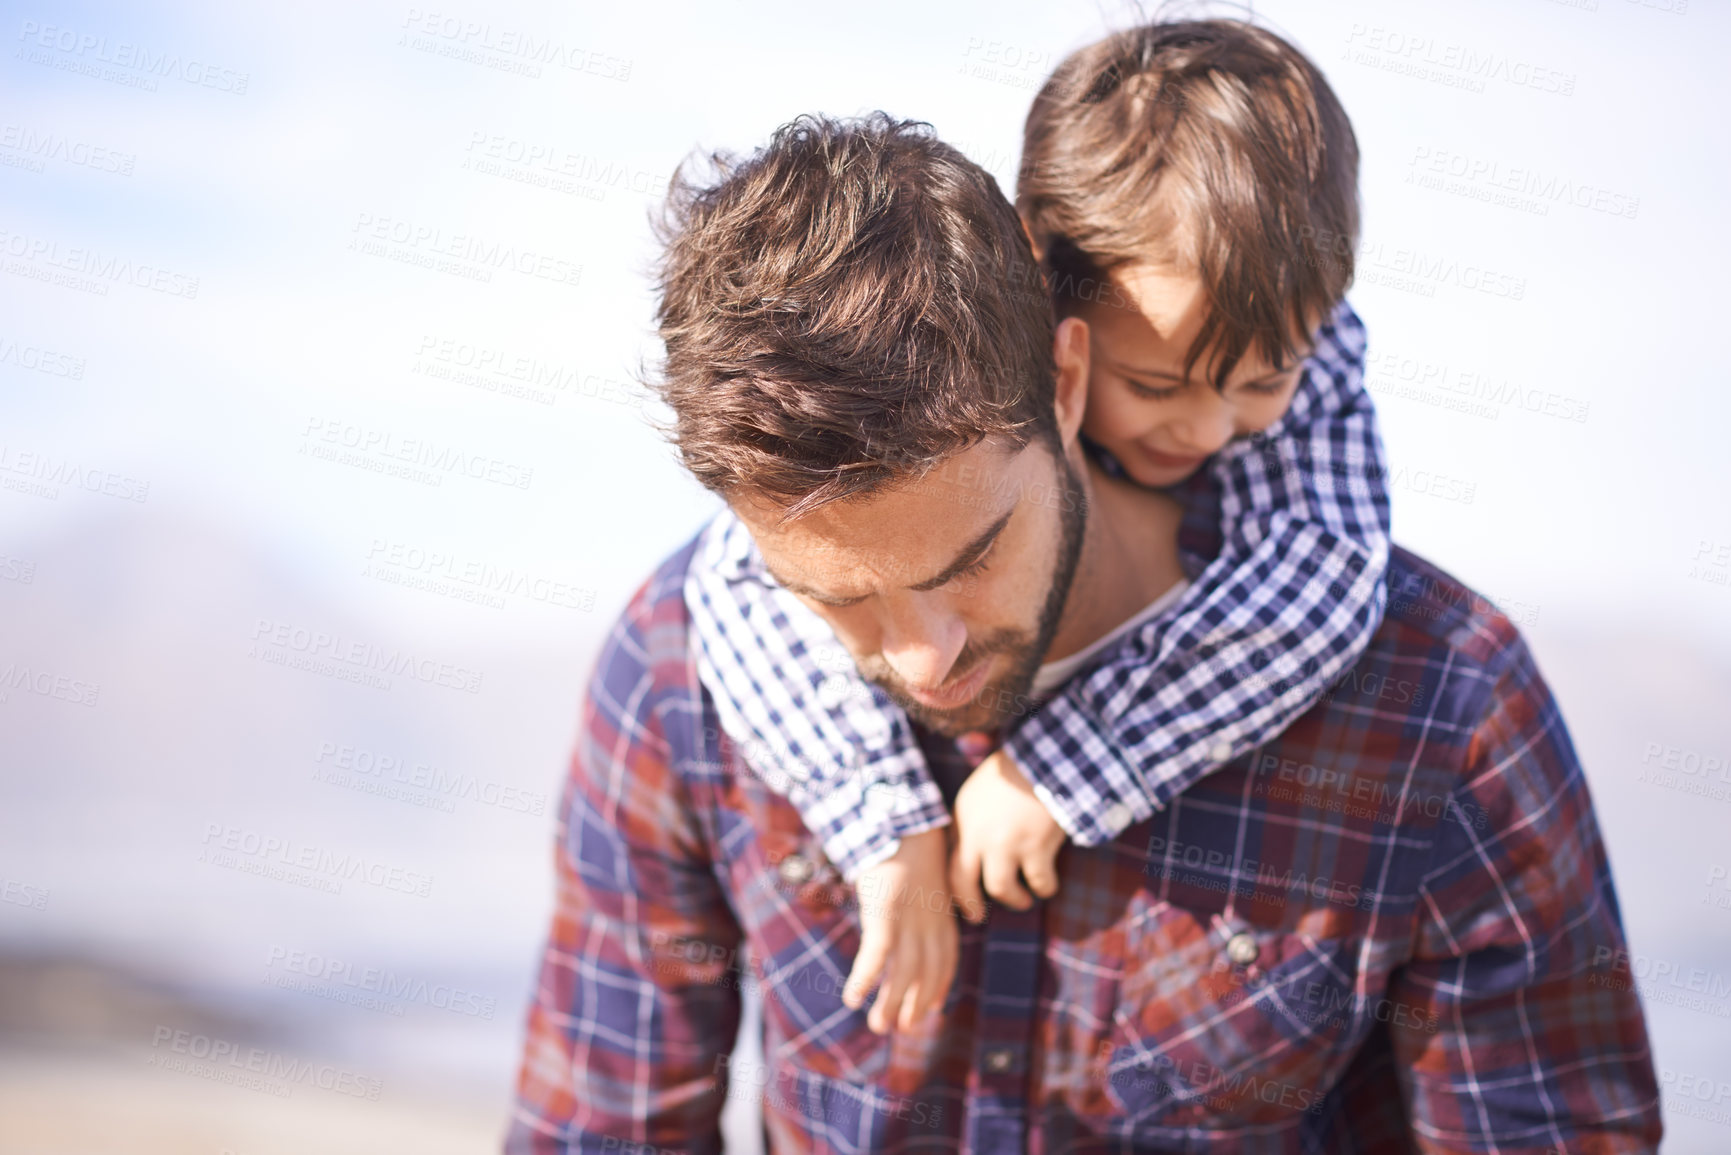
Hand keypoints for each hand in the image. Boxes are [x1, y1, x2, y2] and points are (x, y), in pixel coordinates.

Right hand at [842, 828, 957, 1034]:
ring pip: (902, 973)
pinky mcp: (884, 913)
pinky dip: (865, 979)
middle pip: (925, 974)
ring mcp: (908, 920)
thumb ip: (924, 901)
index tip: (930, 1010)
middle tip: (901, 1029)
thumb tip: (918, 910)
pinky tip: (852, 998)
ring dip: (890, 1003)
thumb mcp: (924, 878)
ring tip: (878, 1026)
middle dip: (913, 1005)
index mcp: (942, 915)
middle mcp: (930, 924)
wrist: (900, 819)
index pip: (945, 962)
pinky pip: (876, 955)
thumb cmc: (908, 845)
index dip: (937, 988)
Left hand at [950, 747, 1065, 920]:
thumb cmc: (1013, 774)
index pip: (948, 864)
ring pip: (1001, 889)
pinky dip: (1046, 887)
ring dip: (1014, 899)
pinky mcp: (1036, 847)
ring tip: (1024, 899)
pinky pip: (1039, 882)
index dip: (955, 889)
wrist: (1044, 759)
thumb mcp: (976, 794)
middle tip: (978, 917)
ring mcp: (1007, 843)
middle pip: (964, 883)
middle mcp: (979, 835)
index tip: (962, 902)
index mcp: (963, 820)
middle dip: (970, 905)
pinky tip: (1048, 884)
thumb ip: (968, 824)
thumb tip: (965, 854)